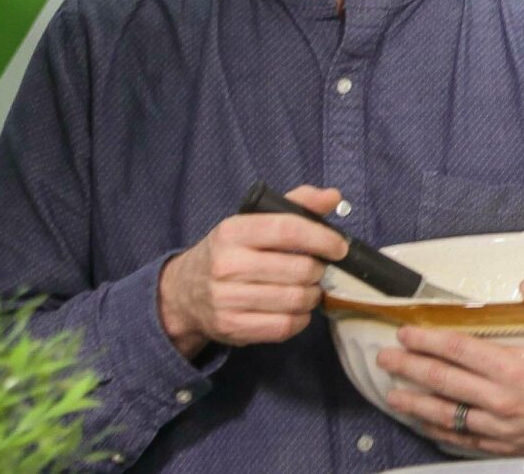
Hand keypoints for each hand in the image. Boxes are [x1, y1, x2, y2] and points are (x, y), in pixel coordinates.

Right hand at [157, 184, 347, 359]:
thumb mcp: (253, 221)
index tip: (340, 247)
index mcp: (232, 232)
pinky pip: (284, 327)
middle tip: (317, 269)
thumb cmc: (231, 252)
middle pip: (298, 269)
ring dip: (313, 295)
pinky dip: (301, 319)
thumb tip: (333, 196)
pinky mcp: (231, 327)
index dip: (322, 238)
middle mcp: (226, 265)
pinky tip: (296, 309)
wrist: (184, 293)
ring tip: (308, 288)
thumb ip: (296, 205)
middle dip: (319, 270)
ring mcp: (226, 299)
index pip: (288, 230)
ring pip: (295, 299)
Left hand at [379, 281, 523, 456]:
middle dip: (410, 368)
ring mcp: (502, 428)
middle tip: (385, 357)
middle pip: (443, 382)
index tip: (406, 332)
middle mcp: (502, 400)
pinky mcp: (508, 447)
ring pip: (446, 415)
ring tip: (392, 395)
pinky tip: (427, 425)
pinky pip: (463, 440)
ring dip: (415, 404)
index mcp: (517, 368)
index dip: (428, 340)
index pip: (459, 351)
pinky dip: (440, 431)